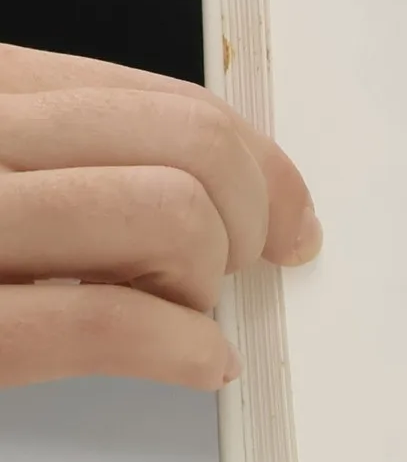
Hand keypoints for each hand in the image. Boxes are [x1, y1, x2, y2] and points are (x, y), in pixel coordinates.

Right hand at [0, 45, 319, 389]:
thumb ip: (62, 152)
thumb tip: (212, 176)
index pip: (155, 98)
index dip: (256, 157)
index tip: (290, 207)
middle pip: (186, 144)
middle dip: (252, 211)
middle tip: (251, 265)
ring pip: (169, 215)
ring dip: (209, 279)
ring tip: (187, 314)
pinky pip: (107, 322)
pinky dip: (184, 348)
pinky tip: (198, 364)